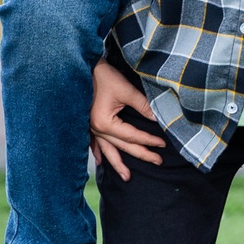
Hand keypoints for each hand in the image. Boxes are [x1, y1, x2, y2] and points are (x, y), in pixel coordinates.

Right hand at [89, 60, 166, 179]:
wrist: (80, 66)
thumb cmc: (102, 75)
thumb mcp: (125, 89)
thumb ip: (142, 105)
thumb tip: (157, 119)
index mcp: (105, 123)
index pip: (132, 136)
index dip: (149, 141)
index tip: (163, 145)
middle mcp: (96, 129)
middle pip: (122, 147)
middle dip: (141, 154)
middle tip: (157, 162)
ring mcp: (89, 128)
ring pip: (106, 150)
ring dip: (117, 164)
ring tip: (127, 177)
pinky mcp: (86, 123)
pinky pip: (93, 143)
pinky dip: (98, 152)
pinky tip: (101, 162)